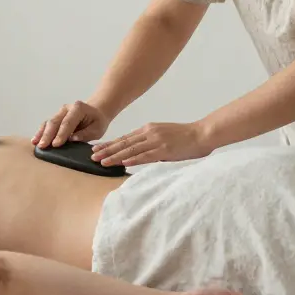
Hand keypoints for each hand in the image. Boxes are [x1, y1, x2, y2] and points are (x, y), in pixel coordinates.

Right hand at [33, 101, 112, 147]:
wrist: (95, 112)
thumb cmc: (97, 121)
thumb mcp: (98, 129)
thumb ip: (86, 134)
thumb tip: (73, 139)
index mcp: (78, 108)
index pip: (68, 122)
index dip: (61, 134)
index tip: (56, 144)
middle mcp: (67, 108)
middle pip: (55, 122)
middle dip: (48, 135)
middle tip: (43, 146)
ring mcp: (60, 112)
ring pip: (48, 122)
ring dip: (42, 133)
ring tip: (36, 144)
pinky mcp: (56, 118)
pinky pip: (46, 125)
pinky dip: (41, 132)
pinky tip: (35, 140)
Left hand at [92, 122, 212, 166]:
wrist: (203, 134)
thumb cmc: (186, 138)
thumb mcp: (164, 138)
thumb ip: (151, 145)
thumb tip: (140, 156)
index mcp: (148, 130)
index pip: (125, 139)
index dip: (110, 145)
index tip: (97, 150)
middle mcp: (149, 133)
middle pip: (124, 143)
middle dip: (107, 150)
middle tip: (92, 156)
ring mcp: (156, 141)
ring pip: (131, 150)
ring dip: (115, 156)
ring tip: (102, 162)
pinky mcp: (164, 149)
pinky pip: (146, 156)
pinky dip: (133, 160)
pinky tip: (123, 164)